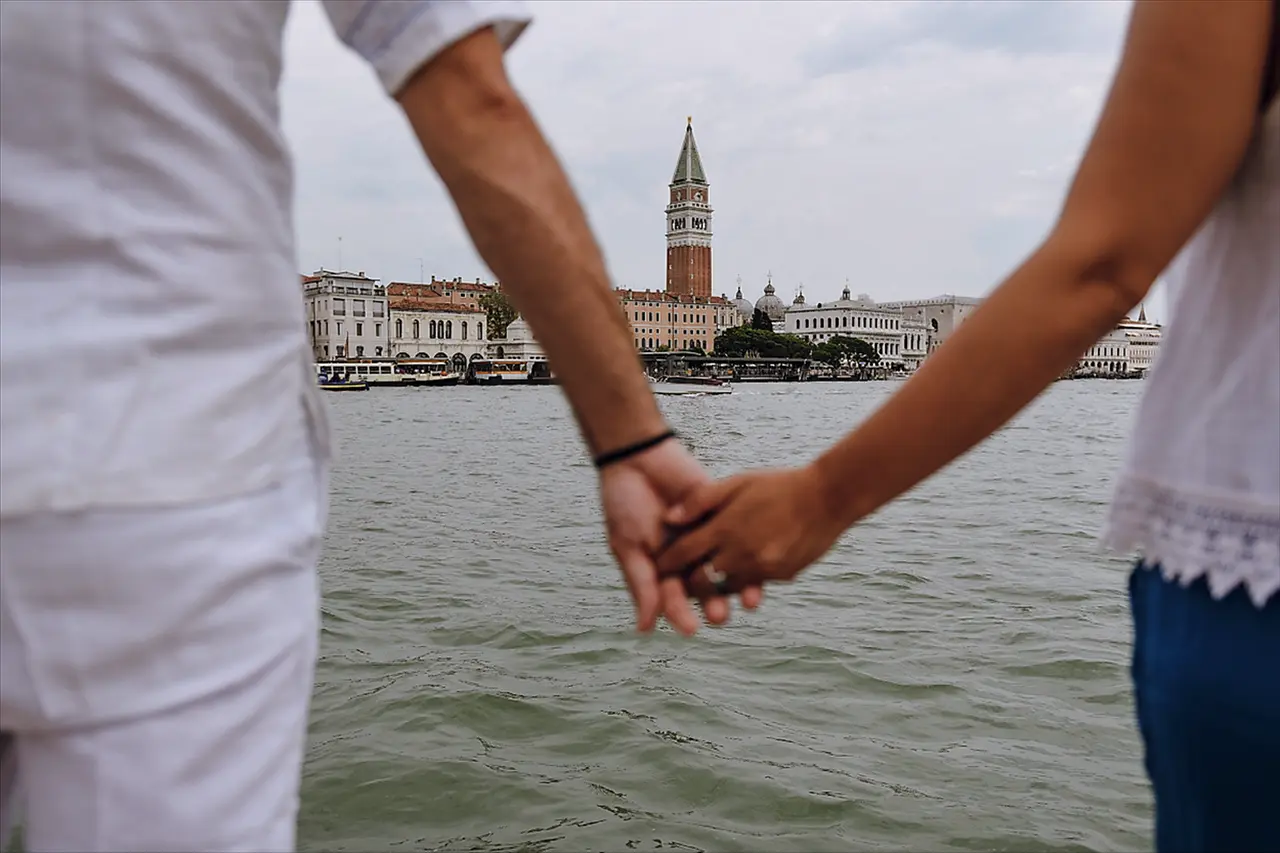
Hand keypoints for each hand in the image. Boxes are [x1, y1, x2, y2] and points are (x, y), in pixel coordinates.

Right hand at [599, 439, 762, 634]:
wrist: (637, 457)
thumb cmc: (624, 503)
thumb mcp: (629, 546)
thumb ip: (642, 585)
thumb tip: (645, 629)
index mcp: (661, 568)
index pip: (673, 597)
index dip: (682, 613)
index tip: (692, 628)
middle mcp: (686, 556)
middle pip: (703, 586)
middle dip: (713, 602)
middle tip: (720, 616)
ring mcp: (705, 535)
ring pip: (726, 565)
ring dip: (738, 584)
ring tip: (749, 599)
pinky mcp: (722, 514)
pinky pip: (739, 535)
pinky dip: (750, 549)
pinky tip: (761, 562)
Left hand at [654, 465, 847, 595]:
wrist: (828, 497)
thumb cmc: (780, 485)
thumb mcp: (738, 483)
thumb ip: (700, 500)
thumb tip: (669, 518)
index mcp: (726, 528)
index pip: (684, 553)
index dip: (668, 561)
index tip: (658, 565)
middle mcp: (741, 553)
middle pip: (704, 576)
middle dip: (693, 577)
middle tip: (684, 575)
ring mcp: (762, 568)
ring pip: (729, 584)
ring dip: (721, 580)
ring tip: (716, 572)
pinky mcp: (781, 576)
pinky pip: (755, 582)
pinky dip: (748, 576)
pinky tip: (750, 563)